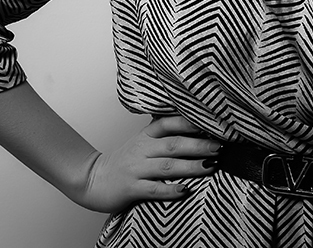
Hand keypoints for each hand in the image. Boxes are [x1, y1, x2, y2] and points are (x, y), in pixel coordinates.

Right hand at [74, 115, 220, 213]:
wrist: (93, 179)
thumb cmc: (124, 161)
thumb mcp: (142, 141)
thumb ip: (164, 132)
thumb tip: (196, 124)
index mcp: (146, 136)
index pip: (169, 123)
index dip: (190, 123)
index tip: (212, 123)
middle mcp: (142, 149)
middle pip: (173, 144)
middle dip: (198, 145)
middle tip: (219, 146)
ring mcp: (136, 169)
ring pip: (167, 166)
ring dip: (190, 166)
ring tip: (210, 166)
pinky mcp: (131, 189)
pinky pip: (153, 189)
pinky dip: (170, 190)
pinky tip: (185, 190)